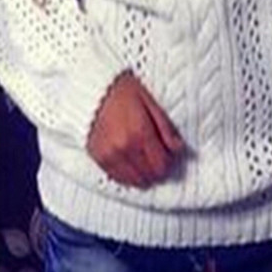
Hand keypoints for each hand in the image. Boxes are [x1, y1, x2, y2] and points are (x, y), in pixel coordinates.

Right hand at [87, 72, 184, 188]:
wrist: (92, 90)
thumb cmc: (124, 91)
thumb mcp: (150, 102)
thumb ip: (166, 127)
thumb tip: (179, 147)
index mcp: (141, 132)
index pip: (161, 164)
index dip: (170, 163)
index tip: (170, 155)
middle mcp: (124, 148)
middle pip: (150, 175)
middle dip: (159, 170)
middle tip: (160, 158)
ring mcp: (109, 155)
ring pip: (134, 181)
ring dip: (145, 175)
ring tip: (147, 162)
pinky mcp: (97, 158)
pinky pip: (117, 178)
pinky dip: (129, 176)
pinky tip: (133, 166)